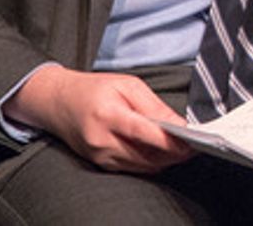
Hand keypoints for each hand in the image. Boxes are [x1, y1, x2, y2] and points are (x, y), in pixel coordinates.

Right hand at [4, 64, 193, 172]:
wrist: (59, 103)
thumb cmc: (94, 89)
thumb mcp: (128, 85)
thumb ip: (153, 106)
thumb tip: (178, 123)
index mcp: (108, 115)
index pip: (144, 133)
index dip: (170, 141)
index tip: (191, 141)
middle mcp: (101, 140)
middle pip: (146, 155)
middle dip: (173, 153)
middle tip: (193, 145)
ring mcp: (100, 156)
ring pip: (142, 166)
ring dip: (164, 160)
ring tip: (182, 148)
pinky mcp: (101, 164)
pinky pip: (133, 168)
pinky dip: (150, 162)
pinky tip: (161, 152)